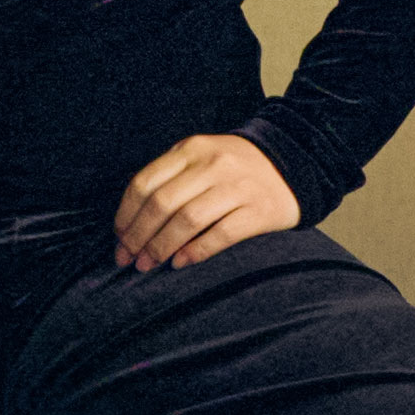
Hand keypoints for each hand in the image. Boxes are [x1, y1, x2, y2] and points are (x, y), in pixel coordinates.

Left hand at [106, 134, 303, 276]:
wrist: (296, 163)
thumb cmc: (236, 168)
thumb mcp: (201, 158)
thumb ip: (171, 177)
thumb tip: (132, 220)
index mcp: (191, 149)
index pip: (145, 182)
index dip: (126, 214)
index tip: (118, 237)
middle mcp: (213, 164)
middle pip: (162, 204)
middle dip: (138, 235)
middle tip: (126, 259)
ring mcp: (237, 186)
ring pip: (187, 220)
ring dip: (160, 247)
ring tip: (147, 265)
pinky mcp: (258, 210)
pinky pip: (220, 234)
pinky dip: (195, 251)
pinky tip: (179, 263)